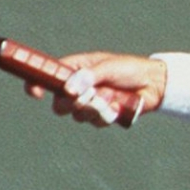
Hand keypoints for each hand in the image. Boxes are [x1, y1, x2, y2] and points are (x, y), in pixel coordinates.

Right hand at [26, 51, 165, 125]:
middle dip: (74, 103)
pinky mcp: (101, 116)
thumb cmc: (129, 69)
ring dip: (95, 108)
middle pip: (59, 105)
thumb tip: (70, 88)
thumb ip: (90, 76)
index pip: (47, 78)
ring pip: (78, 116)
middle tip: (91, 95)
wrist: (153, 84)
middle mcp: (77, 88)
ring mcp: (89, 104)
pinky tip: (118, 106)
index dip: (36, 84)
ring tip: (111, 96)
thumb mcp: (108, 67)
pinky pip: (95, 122)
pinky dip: (107, 116)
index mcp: (73, 70)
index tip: (35, 92)